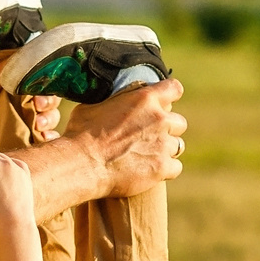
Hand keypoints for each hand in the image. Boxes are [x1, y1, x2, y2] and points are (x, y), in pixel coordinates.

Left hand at [0, 67, 58, 147]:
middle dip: (48, 103)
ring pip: (50, 119)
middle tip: (38, 106)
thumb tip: (13, 54)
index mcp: (16, 93)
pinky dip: (49, 137)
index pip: (39, 85)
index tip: (36, 94)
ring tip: (38, 125)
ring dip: (49, 120)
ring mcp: (28, 126)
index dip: (43, 87)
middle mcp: (25, 108)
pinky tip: (43, 137)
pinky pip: (46, 140)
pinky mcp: (28, 144)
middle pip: (50, 102)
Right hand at [63, 77, 187, 195]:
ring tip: (147, 156)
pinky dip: (165, 170)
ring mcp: (163, 145)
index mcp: (144, 99)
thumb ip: (112, 101)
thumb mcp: (93, 105)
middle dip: (168, 129)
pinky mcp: (162, 168)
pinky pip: (175, 168)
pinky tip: (150, 172)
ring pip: (178, 146)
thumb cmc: (81, 134)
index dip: (170, 95)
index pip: (174, 88)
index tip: (165, 102)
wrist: (81, 164)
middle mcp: (159, 119)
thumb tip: (110, 99)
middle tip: (150, 136)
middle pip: (179, 122)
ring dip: (165, 150)